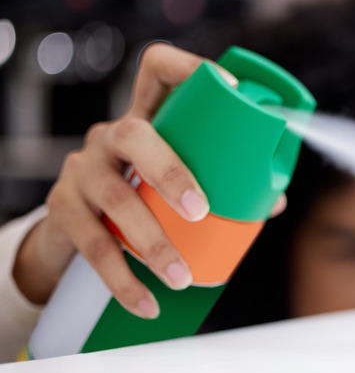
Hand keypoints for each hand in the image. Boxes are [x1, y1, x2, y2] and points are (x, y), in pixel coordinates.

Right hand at [12, 43, 286, 317]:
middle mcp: (111, 136)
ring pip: (116, 197)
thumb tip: (274, 203)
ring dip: (152, 241)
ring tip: (181, 276)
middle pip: (135, 134)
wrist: (74, 230)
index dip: (190, 70)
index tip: (229, 86)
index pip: (158, 70)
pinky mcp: (63, 209)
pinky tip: (146, 302)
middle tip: (201, 212)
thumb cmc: (141, 195)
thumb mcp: (172, 179)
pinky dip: (123, 280)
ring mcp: (82, 169)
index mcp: (147, 120)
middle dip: (172, 172)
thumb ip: (223, 184)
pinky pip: (92, 245)